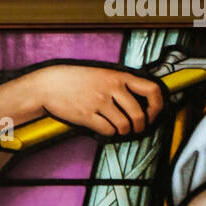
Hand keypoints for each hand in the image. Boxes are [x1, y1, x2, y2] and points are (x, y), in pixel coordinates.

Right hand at [32, 63, 163, 137]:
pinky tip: (104, 128)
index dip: (156, 106)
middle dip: (140, 126)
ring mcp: (99, 102)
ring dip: (124, 131)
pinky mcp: (87, 115)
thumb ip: (120, 83)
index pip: (151, 89)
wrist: (50, 83)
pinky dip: (109, 133)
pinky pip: (107, 130)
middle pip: (138, 114)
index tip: (151, 113)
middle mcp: (111, 88)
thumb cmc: (77, 79)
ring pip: (124, 125)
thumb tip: (140, 101)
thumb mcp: (103, 73)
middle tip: (136, 128)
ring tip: (120, 129)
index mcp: (118, 76)